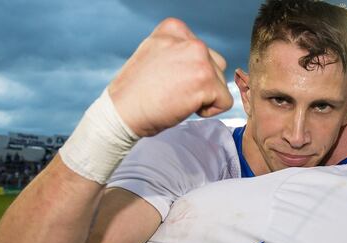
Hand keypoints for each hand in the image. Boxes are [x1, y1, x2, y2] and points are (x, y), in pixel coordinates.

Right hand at [108, 18, 233, 136]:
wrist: (121, 111)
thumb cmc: (135, 91)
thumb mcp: (155, 55)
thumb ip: (178, 52)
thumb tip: (201, 61)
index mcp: (174, 28)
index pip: (201, 51)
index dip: (189, 72)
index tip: (167, 80)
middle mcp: (190, 40)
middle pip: (216, 65)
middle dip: (200, 82)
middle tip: (173, 92)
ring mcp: (199, 60)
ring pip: (220, 82)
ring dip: (205, 95)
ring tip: (178, 98)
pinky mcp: (206, 81)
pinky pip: (225, 101)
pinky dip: (210, 111)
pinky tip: (186, 108)